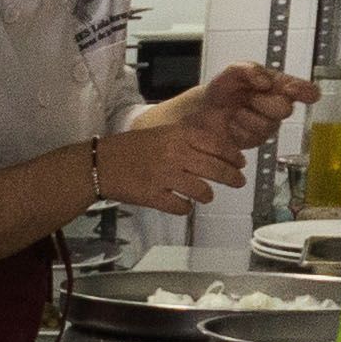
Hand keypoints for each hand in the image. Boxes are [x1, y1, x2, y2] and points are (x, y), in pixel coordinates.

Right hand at [93, 116, 254, 213]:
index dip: (232, 155)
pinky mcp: (154, 196)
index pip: (216, 144)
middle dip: (232, 178)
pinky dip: (185, 208)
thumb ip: (186, 139)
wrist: (100, 163)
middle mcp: (175, 154)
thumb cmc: (130, 147)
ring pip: (202, 191)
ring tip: (206, 196)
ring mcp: (165, 176)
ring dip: (207, 195)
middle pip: (215, 168)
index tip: (240, 162)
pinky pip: (181, 207)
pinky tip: (183, 204)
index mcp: (177, 135)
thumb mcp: (160, 133)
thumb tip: (215, 151)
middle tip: (239, 182)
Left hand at [186, 63, 319, 146]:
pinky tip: (233, 124)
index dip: (304, 91)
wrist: (203, 112)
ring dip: (246, 117)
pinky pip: (253, 138)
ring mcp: (270, 124)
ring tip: (236, 111)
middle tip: (249, 98)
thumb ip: (248, 69)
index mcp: (278, 86)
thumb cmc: (222, 90)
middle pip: (285, 109)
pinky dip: (238, 130)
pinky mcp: (259, 140)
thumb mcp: (232, 72)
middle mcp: (278, 105)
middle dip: (264, 103)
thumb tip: (265, 81)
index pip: (305, 90)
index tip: (292, 90)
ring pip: (267, 126)